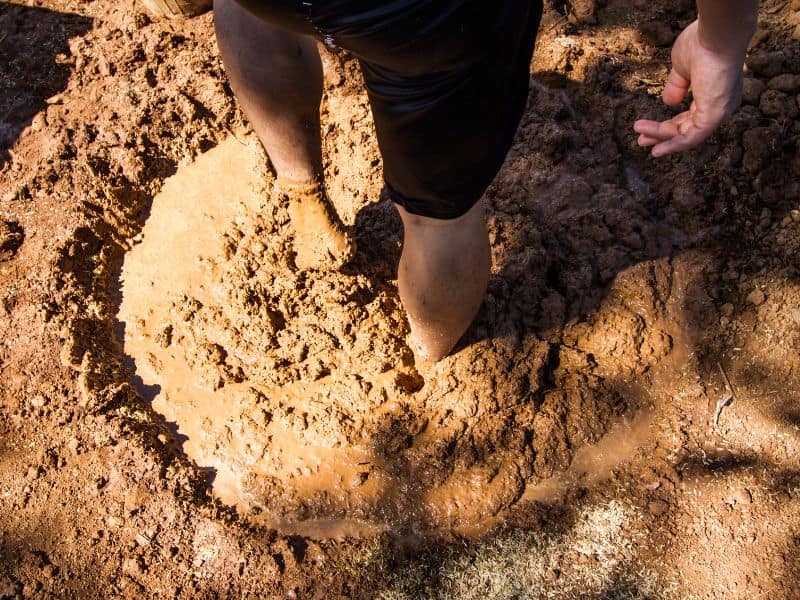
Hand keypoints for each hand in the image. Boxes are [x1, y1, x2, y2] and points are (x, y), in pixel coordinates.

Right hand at [634, 20, 744, 156]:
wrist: (715, 36)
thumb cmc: (703, 45)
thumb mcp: (682, 68)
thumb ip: (676, 87)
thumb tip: (668, 102)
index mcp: (714, 94)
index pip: (690, 117)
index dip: (669, 125)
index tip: (648, 128)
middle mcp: (720, 107)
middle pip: (687, 129)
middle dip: (662, 135)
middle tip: (641, 140)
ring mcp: (718, 113)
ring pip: (686, 135)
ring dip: (661, 138)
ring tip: (640, 140)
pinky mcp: (713, 117)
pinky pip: (691, 138)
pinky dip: (672, 145)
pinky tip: (656, 148)